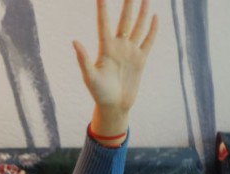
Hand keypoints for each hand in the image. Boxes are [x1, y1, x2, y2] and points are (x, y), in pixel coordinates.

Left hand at [73, 0, 157, 137]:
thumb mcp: (89, 77)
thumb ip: (83, 59)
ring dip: (141, 12)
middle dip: (128, 5)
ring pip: (138, 27)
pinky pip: (148, 41)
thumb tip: (74, 41)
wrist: (114, 106)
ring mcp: (130, 51)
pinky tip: (155, 17)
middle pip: (124, 20)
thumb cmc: (99, 93)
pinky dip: (153, 29)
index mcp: (105, 48)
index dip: (103, 9)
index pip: (104, 23)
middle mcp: (119, 46)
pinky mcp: (141, 59)